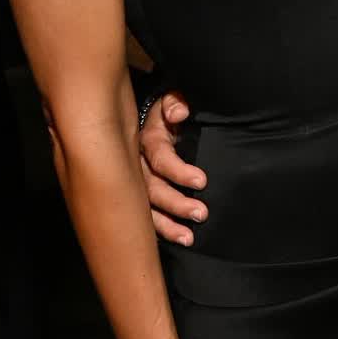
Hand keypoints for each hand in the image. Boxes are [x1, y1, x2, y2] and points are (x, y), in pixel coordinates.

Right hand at [139, 93, 206, 245]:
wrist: (160, 115)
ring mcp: (135, 180)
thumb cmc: (172, 108)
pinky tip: (179, 240)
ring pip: (144, 206)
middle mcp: (137, 161)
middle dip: (175, 203)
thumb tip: (180, 111)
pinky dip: (161, 230)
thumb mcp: (173, 99)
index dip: (178, 170)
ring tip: (189, 237)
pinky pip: (145, 215)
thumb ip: (176, 102)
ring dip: (166, 223)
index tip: (202, 181)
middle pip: (150, 187)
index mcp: (148, 137)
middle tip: (201, 214)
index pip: (159, 156)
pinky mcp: (138, 193)